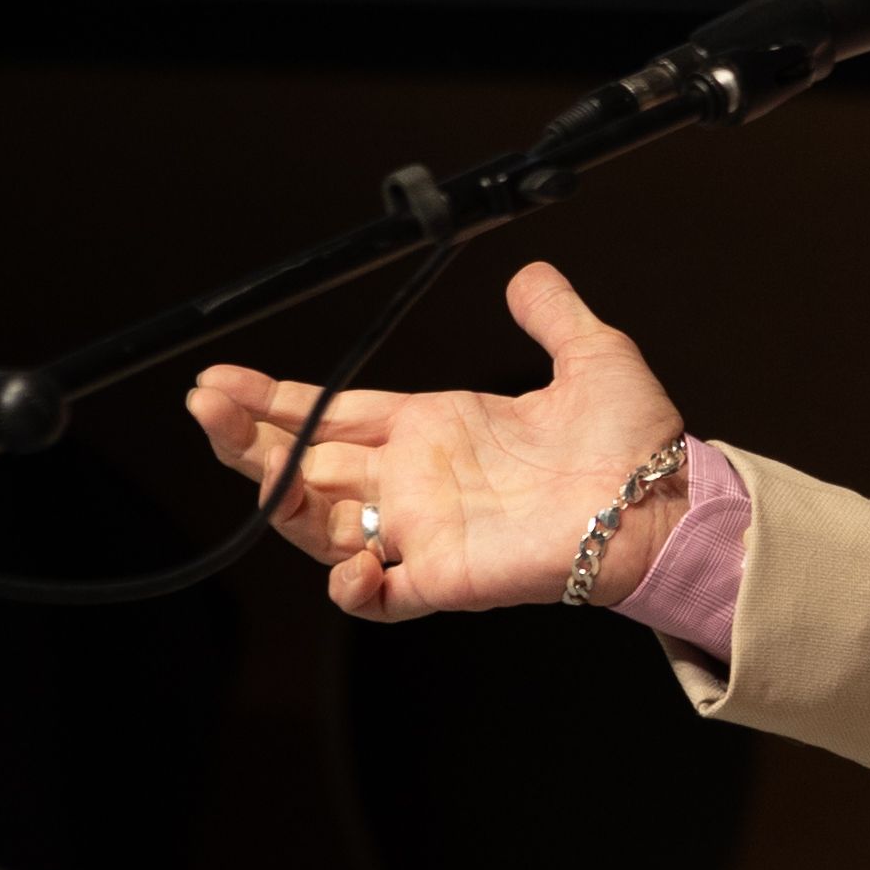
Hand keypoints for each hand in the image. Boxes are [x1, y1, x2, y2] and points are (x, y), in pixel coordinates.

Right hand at [185, 262, 687, 621]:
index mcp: (433, 427)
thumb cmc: (632, 439)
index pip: (333, 412)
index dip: (277, 399)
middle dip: (249, 437)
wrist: (665, 499)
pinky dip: (352, 585)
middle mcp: (414, 481)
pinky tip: (343, 559)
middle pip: (305, 463)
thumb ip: (553, 314)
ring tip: (243, 458)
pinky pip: (379, 597)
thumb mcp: (590, 354)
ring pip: (319, 524)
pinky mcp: (444, 579)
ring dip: (274, 496)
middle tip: (205, 405)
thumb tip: (528, 272)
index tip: (221, 380)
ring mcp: (423, 533)